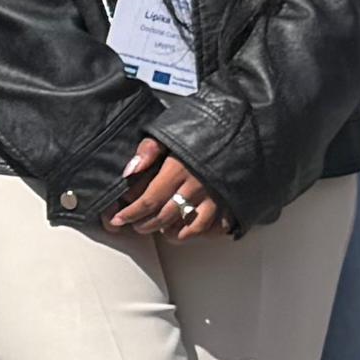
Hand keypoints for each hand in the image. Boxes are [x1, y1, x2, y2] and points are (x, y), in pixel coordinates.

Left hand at [105, 137, 227, 239]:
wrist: (241, 126)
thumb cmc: (203, 127)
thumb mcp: (170, 130)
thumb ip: (148, 149)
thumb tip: (129, 171)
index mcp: (179, 168)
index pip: (148, 201)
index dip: (130, 213)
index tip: (118, 220)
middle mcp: (197, 186)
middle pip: (164, 217)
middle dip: (145, 225)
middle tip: (136, 225)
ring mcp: (217, 198)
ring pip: (189, 228)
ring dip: (171, 233)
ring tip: (161, 229)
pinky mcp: (233, 203)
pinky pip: (215, 228)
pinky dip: (200, 233)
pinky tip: (188, 228)